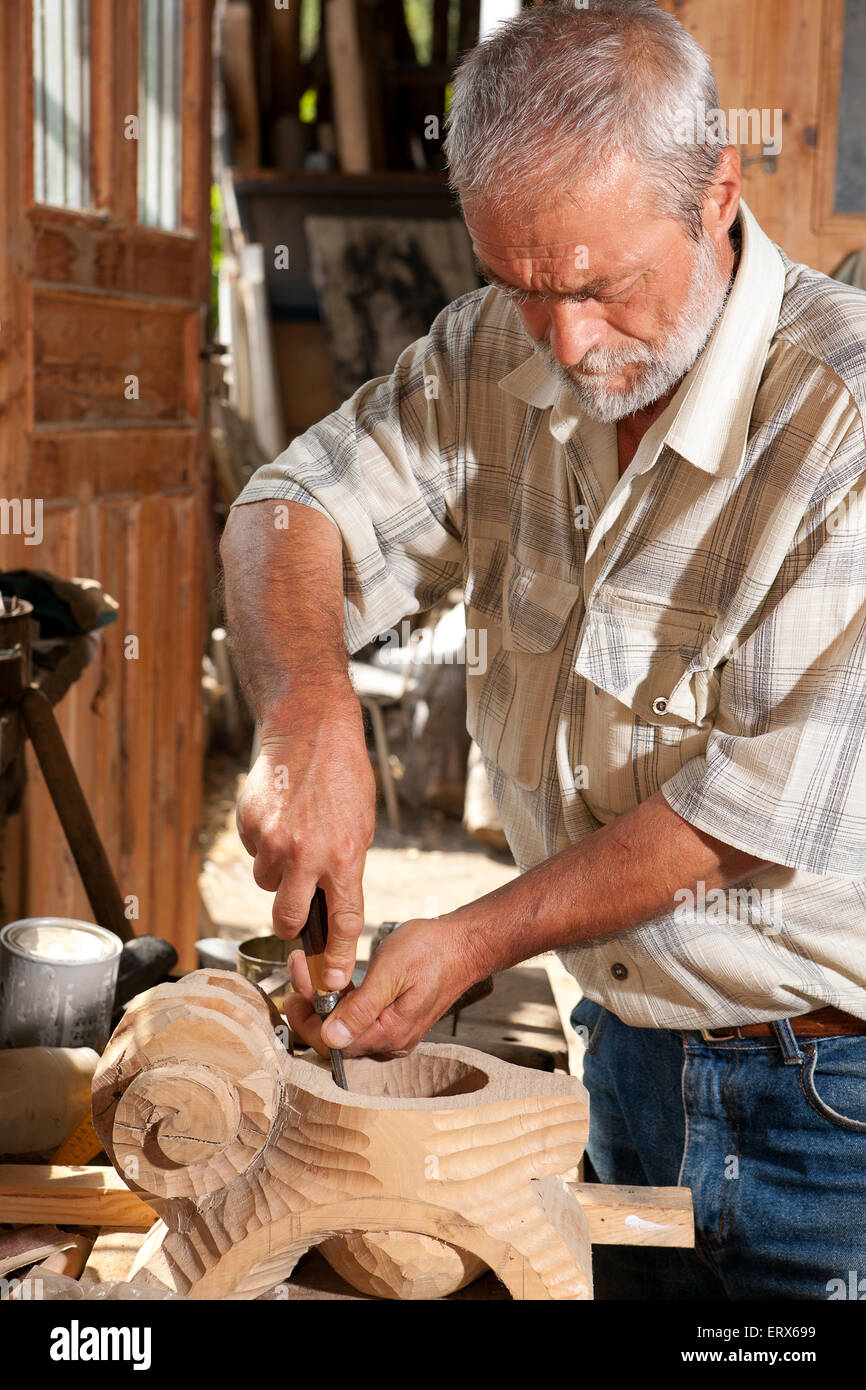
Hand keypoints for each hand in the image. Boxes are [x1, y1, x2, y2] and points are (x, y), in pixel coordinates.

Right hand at [235, 700, 375, 988]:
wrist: (309, 728)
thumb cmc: (343, 775)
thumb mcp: (360, 825)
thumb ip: (345, 867)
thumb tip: (330, 907)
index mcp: (342, 856)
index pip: (341, 921)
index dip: (337, 957)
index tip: (333, 983)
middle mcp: (305, 854)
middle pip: (288, 920)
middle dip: (293, 923)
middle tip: (298, 906)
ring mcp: (272, 841)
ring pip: (268, 884)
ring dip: (279, 872)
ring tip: (295, 833)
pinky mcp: (248, 825)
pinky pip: (253, 853)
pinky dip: (264, 843)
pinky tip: (280, 815)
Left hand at [283, 917, 487, 1057]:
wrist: (465, 943)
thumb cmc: (432, 951)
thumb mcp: (391, 972)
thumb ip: (361, 1007)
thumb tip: (331, 1037)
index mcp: (389, 1033)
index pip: (332, 1045)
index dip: (306, 1020)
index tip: (294, 991)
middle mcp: (391, 1041)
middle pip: (336, 1038)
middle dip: (310, 1007)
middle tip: (299, 973)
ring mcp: (394, 1032)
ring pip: (345, 1027)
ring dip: (323, 1001)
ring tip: (310, 970)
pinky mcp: (395, 1019)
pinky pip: (359, 1019)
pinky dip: (341, 1001)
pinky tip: (334, 980)